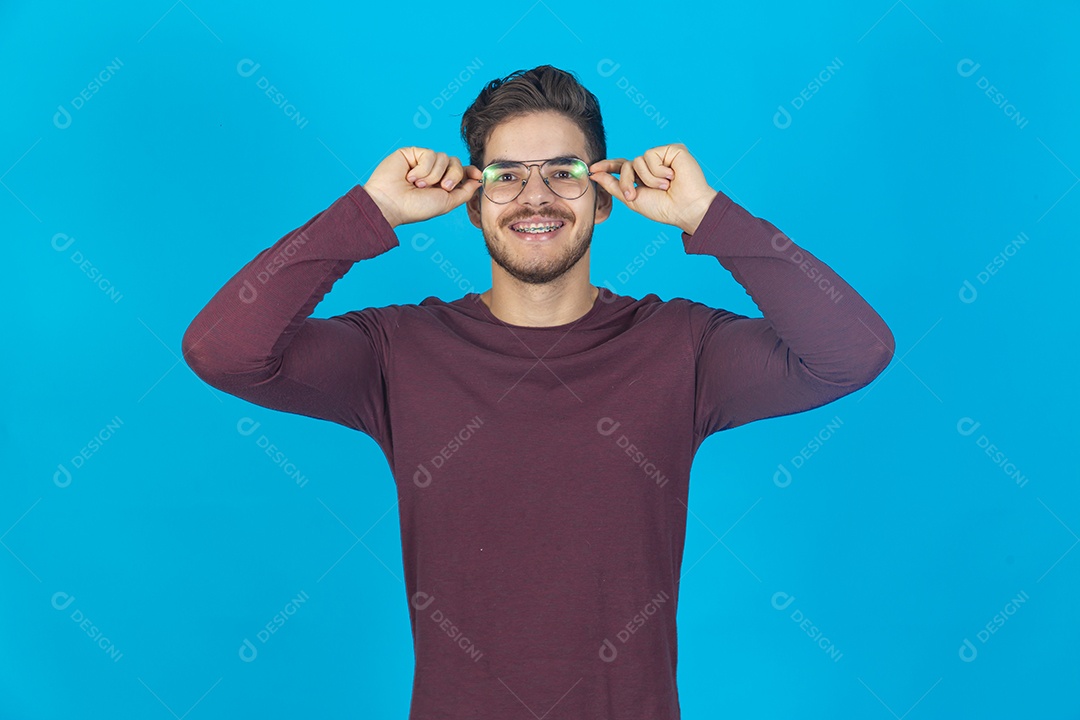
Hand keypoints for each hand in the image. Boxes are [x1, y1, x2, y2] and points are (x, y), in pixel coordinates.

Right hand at [363, 147, 481, 227]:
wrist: (391, 203)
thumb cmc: (416, 207)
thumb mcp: (446, 203)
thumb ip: (464, 192)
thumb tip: (479, 180)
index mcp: (442, 184)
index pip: (461, 171)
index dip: (470, 171)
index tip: (478, 175)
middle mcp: (434, 172)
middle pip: (456, 162)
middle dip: (453, 176)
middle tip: (442, 187)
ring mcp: (423, 161)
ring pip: (444, 158)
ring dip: (434, 175)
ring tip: (419, 185)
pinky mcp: (413, 153)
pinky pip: (430, 154)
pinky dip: (423, 169)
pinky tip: (410, 177)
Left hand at [589, 143, 717, 234]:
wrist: (685, 208)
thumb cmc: (663, 208)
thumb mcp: (632, 199)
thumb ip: (613, 185)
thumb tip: (595, 174)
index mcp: (641, 176)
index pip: (621, 166)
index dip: (607, 166)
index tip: (592, 169)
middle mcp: (650, 165)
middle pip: (626, 164)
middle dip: (626, 180)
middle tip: (634, 195)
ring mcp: (661, 156)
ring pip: (637, 160)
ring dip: (648, 178)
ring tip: (664, 186)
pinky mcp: (671, 150)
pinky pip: (651, 155)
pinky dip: (658, 170)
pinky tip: (672, 177)